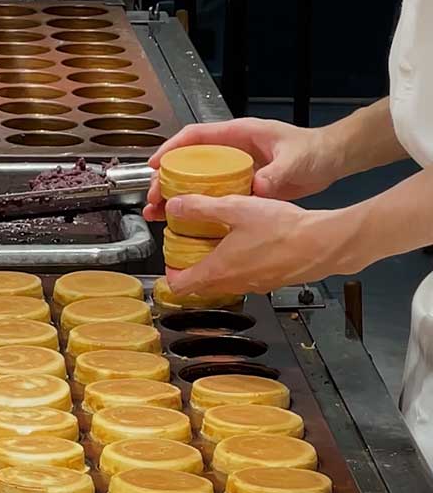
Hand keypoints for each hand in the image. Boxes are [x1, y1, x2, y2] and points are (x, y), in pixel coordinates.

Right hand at [145, 119, 338, 223]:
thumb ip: (276, 174)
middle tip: (153, 198)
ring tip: (159, 213)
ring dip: (178, 195)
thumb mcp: (294, 161)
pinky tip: (190, 222)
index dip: (171, 149)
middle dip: (167, 178)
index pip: (195, 137)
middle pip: (190, 161)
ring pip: (199, 179)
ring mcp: (237, 167)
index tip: (154, 164)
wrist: (332, 159)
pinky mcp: (245, 183)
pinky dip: (200, 206)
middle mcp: (233, 149)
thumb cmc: (314, 151)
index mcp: (238, 134)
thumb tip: (256, 189)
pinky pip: (215, 194)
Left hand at [163, 195, 350, 295]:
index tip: (171, 254)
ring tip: (218, 235)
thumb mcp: (234, 209)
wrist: (323, 244)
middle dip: (191, 264)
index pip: (180, 286)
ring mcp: (253, 285)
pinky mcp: (270, 280)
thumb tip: (175, 206)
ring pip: (224, 280)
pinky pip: (244, 276)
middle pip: (201, 284)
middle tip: (191, 241)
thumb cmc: (284, 231)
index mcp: (219, 270)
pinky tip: (246, 238)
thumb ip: (200, 207)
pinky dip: (237, 262)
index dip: (170, 271)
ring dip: (215, 262)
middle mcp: (235, 284)